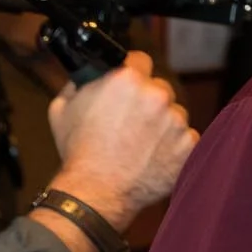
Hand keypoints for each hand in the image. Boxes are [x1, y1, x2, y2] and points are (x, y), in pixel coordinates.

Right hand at [45, 51, 196, 231]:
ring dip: (163, 125)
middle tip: (132, 122)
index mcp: (127, 79)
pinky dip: (174, 147)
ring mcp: (176, 121)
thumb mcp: (63, 107)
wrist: (96, 191)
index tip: (130, 84)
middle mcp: (157, 96)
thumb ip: (81, 83)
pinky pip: (186, 139)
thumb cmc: (79, 151)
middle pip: (159, 89)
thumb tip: (90, 74)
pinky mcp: (189, 146)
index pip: (140, 60)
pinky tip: (153, 157)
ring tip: (140, 145)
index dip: (133, 72)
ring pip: (174, 115)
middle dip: (148, 101)